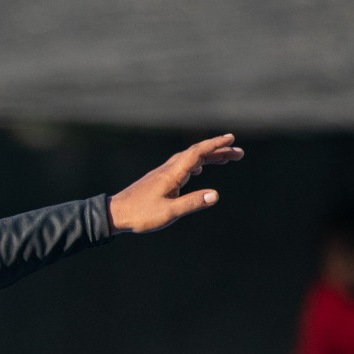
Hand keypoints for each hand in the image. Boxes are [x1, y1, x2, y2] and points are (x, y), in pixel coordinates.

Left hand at [108, 134, 243, 232]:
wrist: (114, 214)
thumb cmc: (140, 215)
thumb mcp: (168, 213)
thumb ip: (191, 203)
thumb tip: (215, 195)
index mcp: (171, 174)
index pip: (197, 153)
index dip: (215, 144)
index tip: (231, 138)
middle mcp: (167, 170)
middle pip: (196, 153)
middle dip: (218, 150)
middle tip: (239, 153)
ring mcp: (162, 174)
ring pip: (189, 159)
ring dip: (209, 157)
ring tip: (227, 159)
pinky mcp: (158, 180)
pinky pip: (181, 166)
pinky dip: (195, 163)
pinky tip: (199, 169)